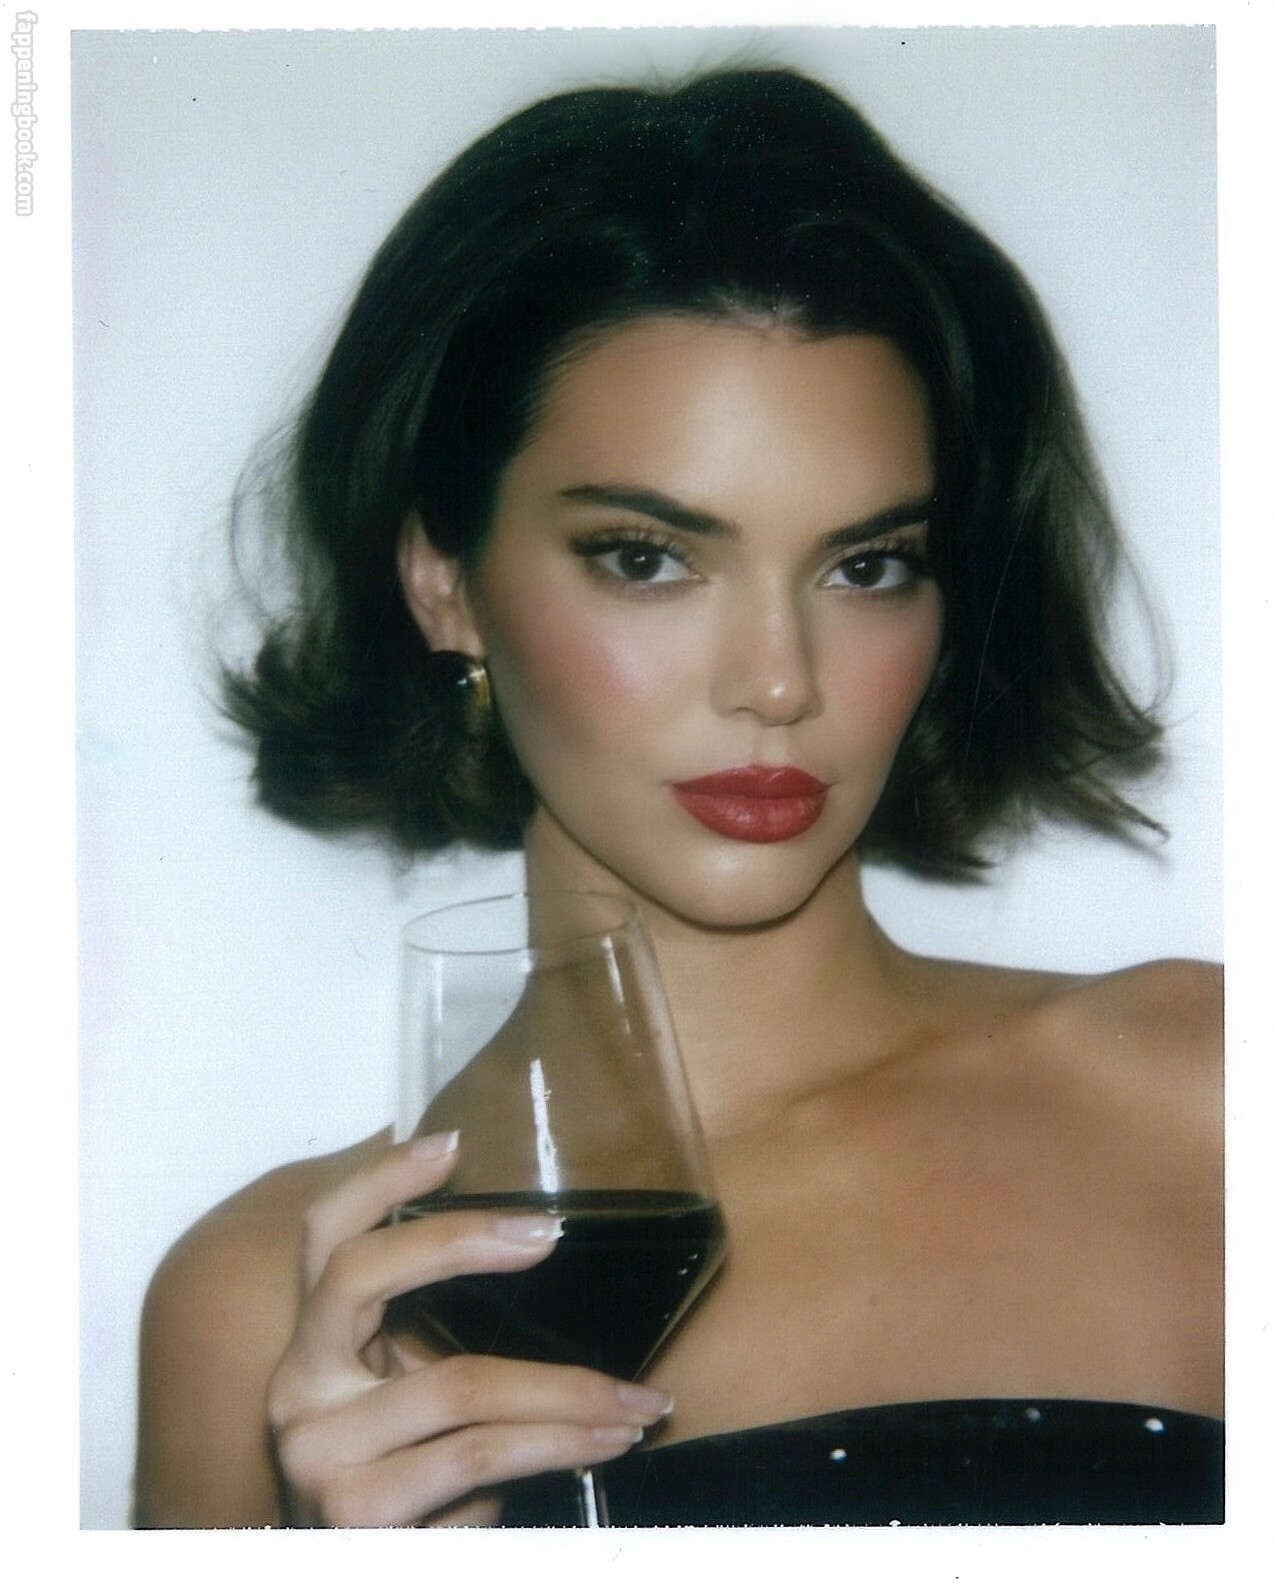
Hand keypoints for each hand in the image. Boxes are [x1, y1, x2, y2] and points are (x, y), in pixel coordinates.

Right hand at [265, 1133, 672, 1525]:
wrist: (364, 1587)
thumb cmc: (406, 1488)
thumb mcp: (411, 1404)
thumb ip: (440, 1343)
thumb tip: (544, 1258)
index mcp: (311, 1346)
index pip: (324, 1236)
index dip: (378, 1179)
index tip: (451, 1141)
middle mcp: (296, 1390)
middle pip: (362, 1275)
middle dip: (462, 1240)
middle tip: (550, 1236)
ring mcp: (319, 1453)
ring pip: (460, 1381)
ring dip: (569, 1388)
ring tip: (639, 1398)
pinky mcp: (357, 1516)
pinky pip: (480, 1455)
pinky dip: (556, 1445)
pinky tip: (601, 1445)